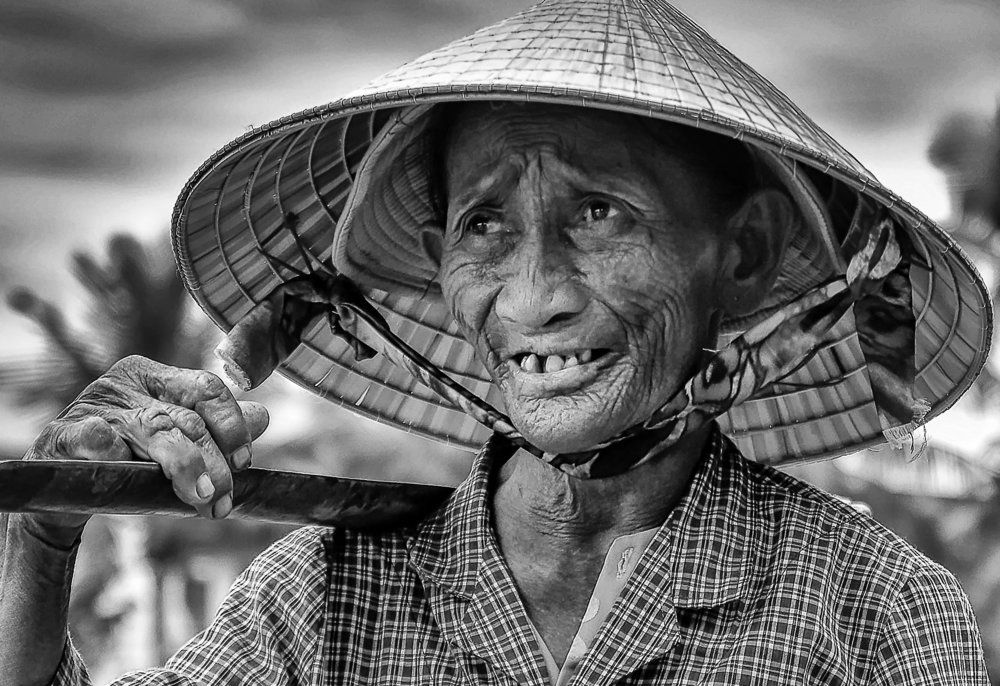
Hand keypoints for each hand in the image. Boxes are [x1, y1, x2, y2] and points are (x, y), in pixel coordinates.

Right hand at [22, 355, 268, 540]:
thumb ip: (215, 428)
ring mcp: (92, 407)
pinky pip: (90, 436)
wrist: (64, 484)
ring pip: (151, 429)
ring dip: (183, 464)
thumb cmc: (126, 459)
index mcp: (155, 378)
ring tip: (202, 496)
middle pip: (184, 417)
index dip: (232, 423)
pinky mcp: (62, 435)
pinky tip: (121, 456)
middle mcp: (126, 386)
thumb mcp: (173, 441)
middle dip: (213, 461)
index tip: (246, 461)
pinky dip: (107, 444)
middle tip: (224, 499)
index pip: (206, 388)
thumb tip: (263, 417)